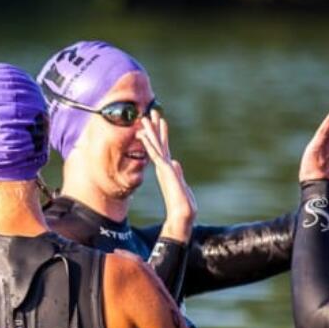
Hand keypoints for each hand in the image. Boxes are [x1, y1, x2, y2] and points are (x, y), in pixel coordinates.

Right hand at [137, 113, 195, 240]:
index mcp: (168, 169)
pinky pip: (155, 154)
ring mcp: (163, 169)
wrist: (182, 215)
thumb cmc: (183, 205)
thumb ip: (178, 173)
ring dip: (150, 131)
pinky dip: (150, 144)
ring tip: (147, 117)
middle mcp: (163, 167)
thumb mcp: (182, 185)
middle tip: (152, 112)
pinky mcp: (164, 171)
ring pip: (155, 146)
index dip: (161, 135)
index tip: (160, 121)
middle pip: (158, 144)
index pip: (164, 148)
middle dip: (155, 128)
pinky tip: (145, 135)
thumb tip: (175, 162)